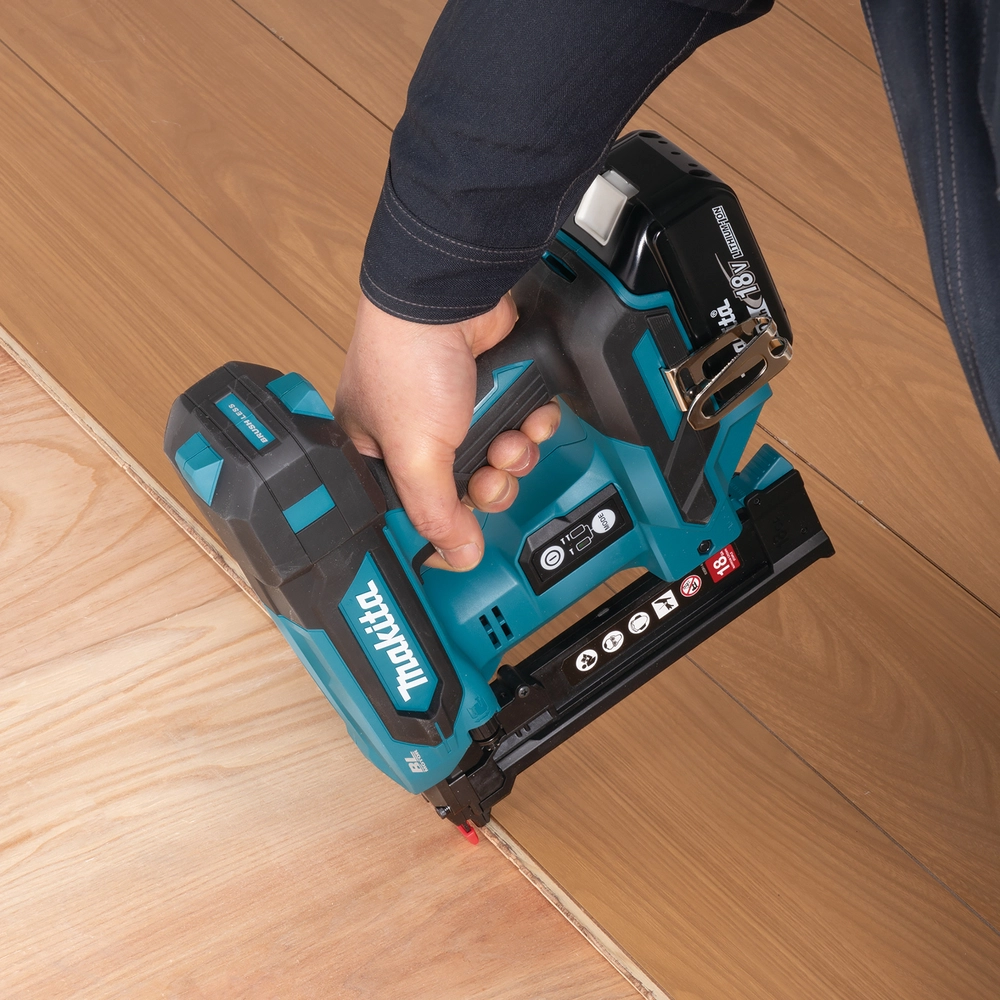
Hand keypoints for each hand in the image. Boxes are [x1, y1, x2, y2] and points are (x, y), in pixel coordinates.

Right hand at [334, 294, 560, 570]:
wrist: (450, 297)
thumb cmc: (407, 358)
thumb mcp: (413, 453)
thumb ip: (434, 512)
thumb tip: (456, 557)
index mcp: (379, 452)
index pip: (414, 509)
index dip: (443, 524)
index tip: (462, 537)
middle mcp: (418, 434)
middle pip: (465, 491)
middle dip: (488, 487)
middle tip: (490, 477)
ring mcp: (459, 412)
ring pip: (500, 462)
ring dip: (514, 457)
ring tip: (509, 439)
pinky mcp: (495, 391)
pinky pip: (522, 428)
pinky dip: (530, 426)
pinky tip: (526, 418)